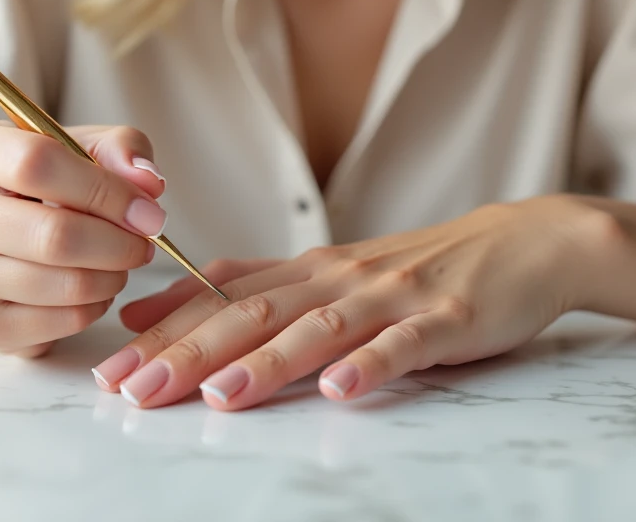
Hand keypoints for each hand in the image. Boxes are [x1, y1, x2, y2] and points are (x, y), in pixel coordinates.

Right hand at [0, 122, 168, 357]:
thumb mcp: (81, 147)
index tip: (146, 210)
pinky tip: (94, 288)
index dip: (105, 189)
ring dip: (113, 276)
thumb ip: (120, 148)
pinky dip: (95, 307)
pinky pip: (62, 322)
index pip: (38, 163)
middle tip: (144, 244)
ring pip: (64, 285)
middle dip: (119, 243)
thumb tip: (148, 182)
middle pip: (54, 235)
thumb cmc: (43, 185)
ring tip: (120, 262)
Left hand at [92, 196, 606, 408]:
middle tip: (136, 388)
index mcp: (312, 271)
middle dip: (190, 352)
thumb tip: (175, 308)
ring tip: (220, 393)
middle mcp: (340, 278)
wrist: (523, 242)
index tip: (113, 357)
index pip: (226, 294)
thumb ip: (263, 287)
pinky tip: (341, 389)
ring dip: (267, 361)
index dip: (167, 326)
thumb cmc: (421, 266)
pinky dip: (371, 364)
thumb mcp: (337, 272)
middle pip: (255, 314)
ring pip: (319, 328)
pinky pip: (405, 345)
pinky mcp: (445, 319)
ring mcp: (392, 297)